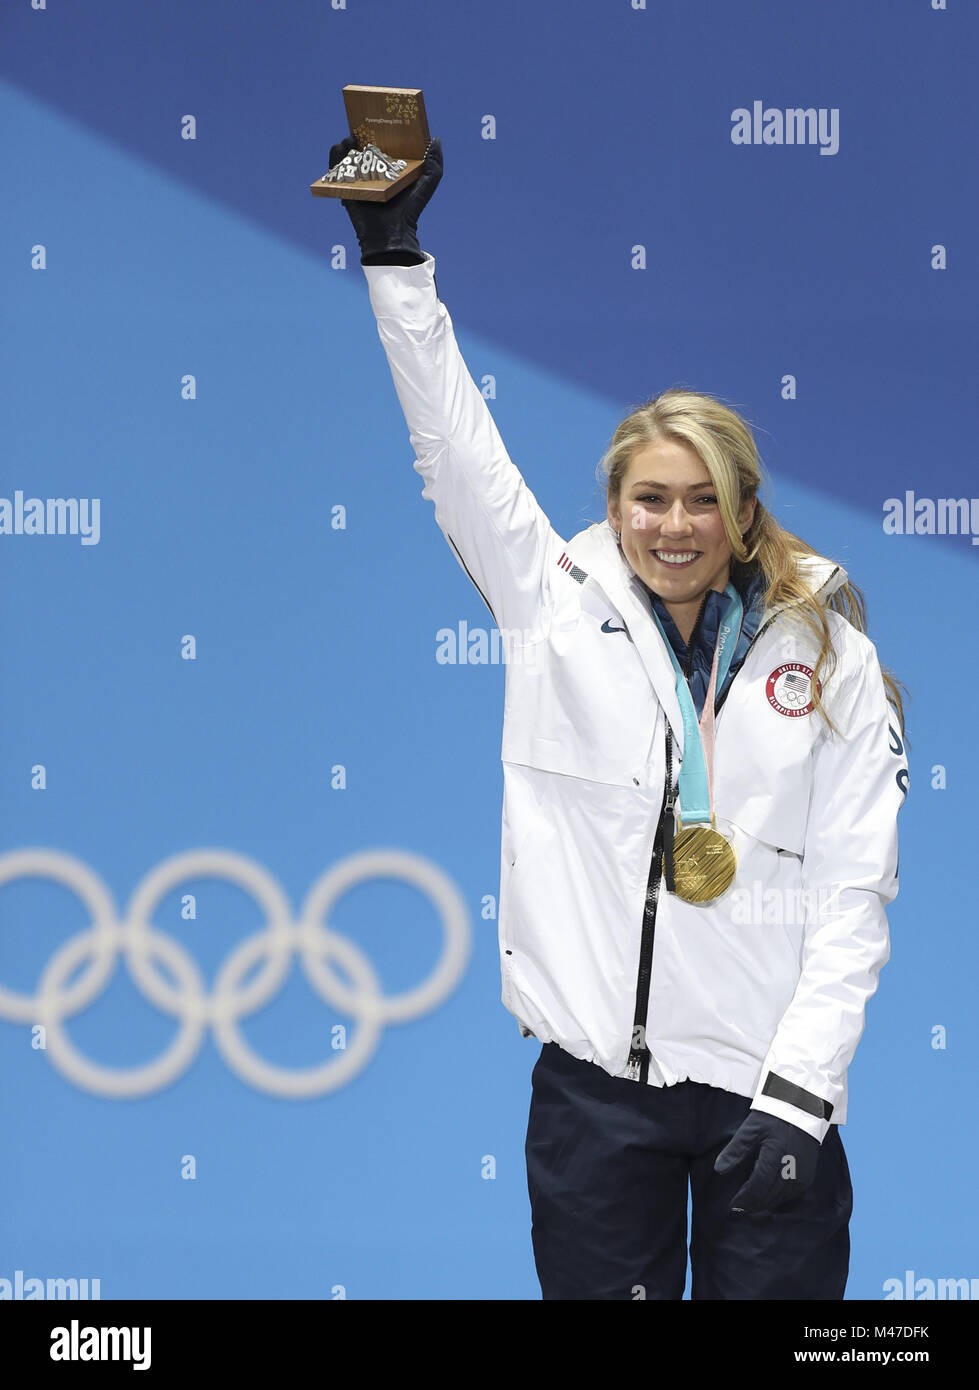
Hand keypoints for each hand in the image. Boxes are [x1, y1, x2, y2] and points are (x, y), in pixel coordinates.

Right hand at [328, 135, 443, 262]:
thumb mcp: (427, 184)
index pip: (383, 146)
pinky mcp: (346, 190)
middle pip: (363, 149)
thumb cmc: (411, 209)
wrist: (394, 233)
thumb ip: (435, 164)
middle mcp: (373, 174)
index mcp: (390, 169)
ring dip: (347, 145)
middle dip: (360, 135)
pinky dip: (335, 157)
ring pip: (348, 157)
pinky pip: (335, 171)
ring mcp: (358, 181)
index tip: (379, 118)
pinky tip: (341, 148)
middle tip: (362, 125)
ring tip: (352, 138)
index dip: (379, 131)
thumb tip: (436, 139)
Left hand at [713, 1110, 820, 1214]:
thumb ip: (735, 1150)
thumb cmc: (773, 1117)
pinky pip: (791, 1195)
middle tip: (739, 1208)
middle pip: (769, 1196)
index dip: (745, 1198)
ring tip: (750, 1205)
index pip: (758, 1186)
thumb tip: (718, 1169)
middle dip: (753, 1204)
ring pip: (780, 1198)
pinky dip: (778, 1199)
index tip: (733, 1204)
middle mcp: (791, 1171)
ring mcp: (802, 1175)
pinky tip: (767, 1198)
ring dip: (764, 1204)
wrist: (802, 1110)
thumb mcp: (751, 1129)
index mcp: (775, 1158)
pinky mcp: (808, 1176)